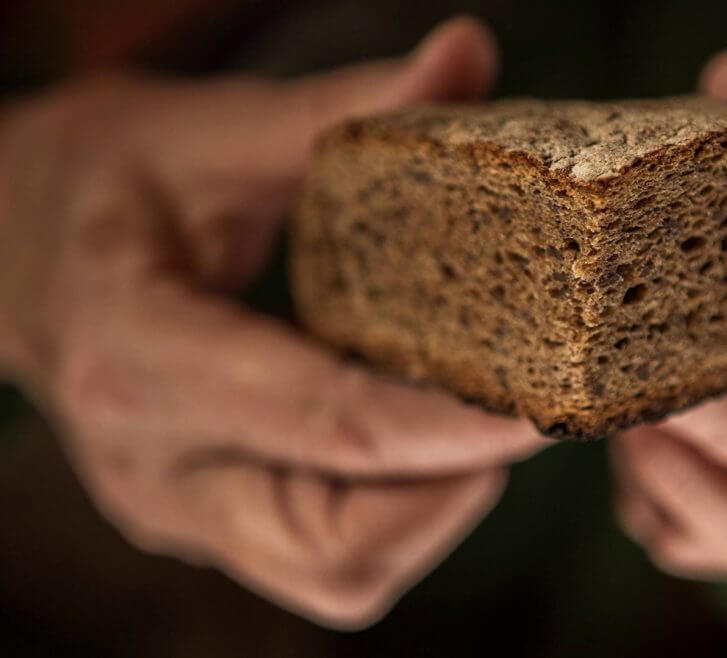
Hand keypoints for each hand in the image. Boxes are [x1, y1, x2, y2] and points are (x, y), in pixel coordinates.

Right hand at [0, 17, 548, 627]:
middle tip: (517, 406)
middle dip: (453, 490)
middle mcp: (159, 468)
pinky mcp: (208, 519)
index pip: (333, 426)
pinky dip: (397, 510)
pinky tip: (422, 431)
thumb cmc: (100, 183)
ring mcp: (180, 509)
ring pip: (340, 572)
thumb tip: (467, 58)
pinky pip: (327, 556)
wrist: (7, 250)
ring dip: (431, 508)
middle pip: (341, 548)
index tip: (551, 403)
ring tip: (473, 415)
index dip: (455, 426)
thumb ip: (341, 108)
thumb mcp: (209, 132)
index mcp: (145, 360)